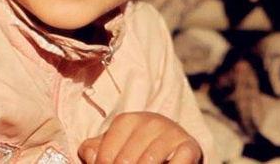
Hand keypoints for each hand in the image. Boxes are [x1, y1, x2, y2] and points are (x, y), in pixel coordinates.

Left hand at [78, 111, 201, 163]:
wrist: (174, 141)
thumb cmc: (138, 146)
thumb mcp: (116, 144)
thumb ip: (96, 150)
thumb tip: (90, 157)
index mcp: (125, 120)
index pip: (105, 155)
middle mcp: (148, 121)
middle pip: (125, 161)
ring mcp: (169, 132)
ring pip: (148, 162)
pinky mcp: (188, 145)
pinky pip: (177, 162)